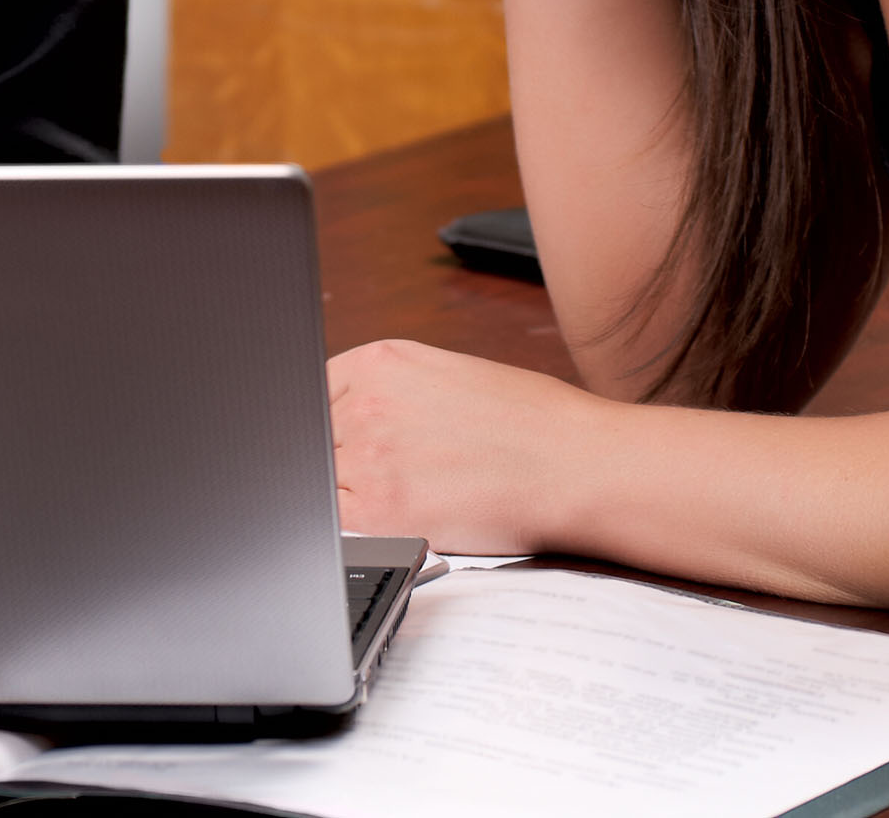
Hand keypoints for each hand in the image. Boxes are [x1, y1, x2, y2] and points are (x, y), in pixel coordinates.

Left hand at [328, 337, 605, 554]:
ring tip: (406, 495)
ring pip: (320, 482)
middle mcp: (367, 402)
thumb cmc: (530, 422)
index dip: (323, 420)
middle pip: (312, 437)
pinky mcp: (381, 513)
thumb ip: (389, 389)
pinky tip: (398, 520)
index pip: (311, 390)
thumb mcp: (448, 375)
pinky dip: (355, 527)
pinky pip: (336, 523)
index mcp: (381, 361)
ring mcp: (369, 457)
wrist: (577, 466)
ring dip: (347, 494)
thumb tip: (345, 414)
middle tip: (384, 474)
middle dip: (335, 457)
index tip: (334, 439)